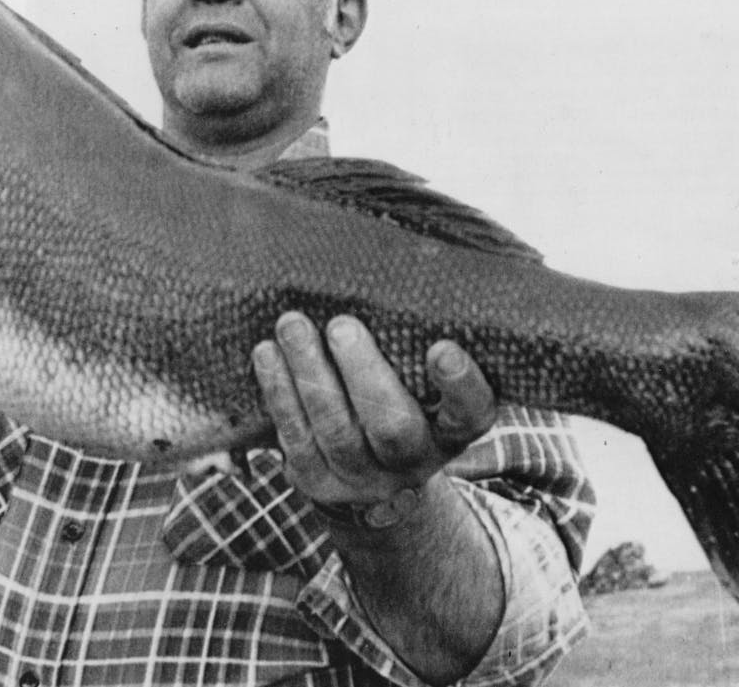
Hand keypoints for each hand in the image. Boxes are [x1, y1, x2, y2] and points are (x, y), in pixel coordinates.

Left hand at [252, 312, 496, 509]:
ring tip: (292, 325)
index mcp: (454, 429)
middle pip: (393, 427)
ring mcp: (365, 478)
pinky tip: (267, 353)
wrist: (373, 476)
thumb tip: (403, 259)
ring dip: (309, 374)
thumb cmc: (403, 397)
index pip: (471, 411)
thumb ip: (419, 338)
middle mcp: (416, 460)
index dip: (460, 384)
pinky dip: (280, 393)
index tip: (442, 348)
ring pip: (336, 431)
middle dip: (363, 373)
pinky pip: (295, 438)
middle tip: (342, 325)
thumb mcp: (425, 379)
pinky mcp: (318, 480)